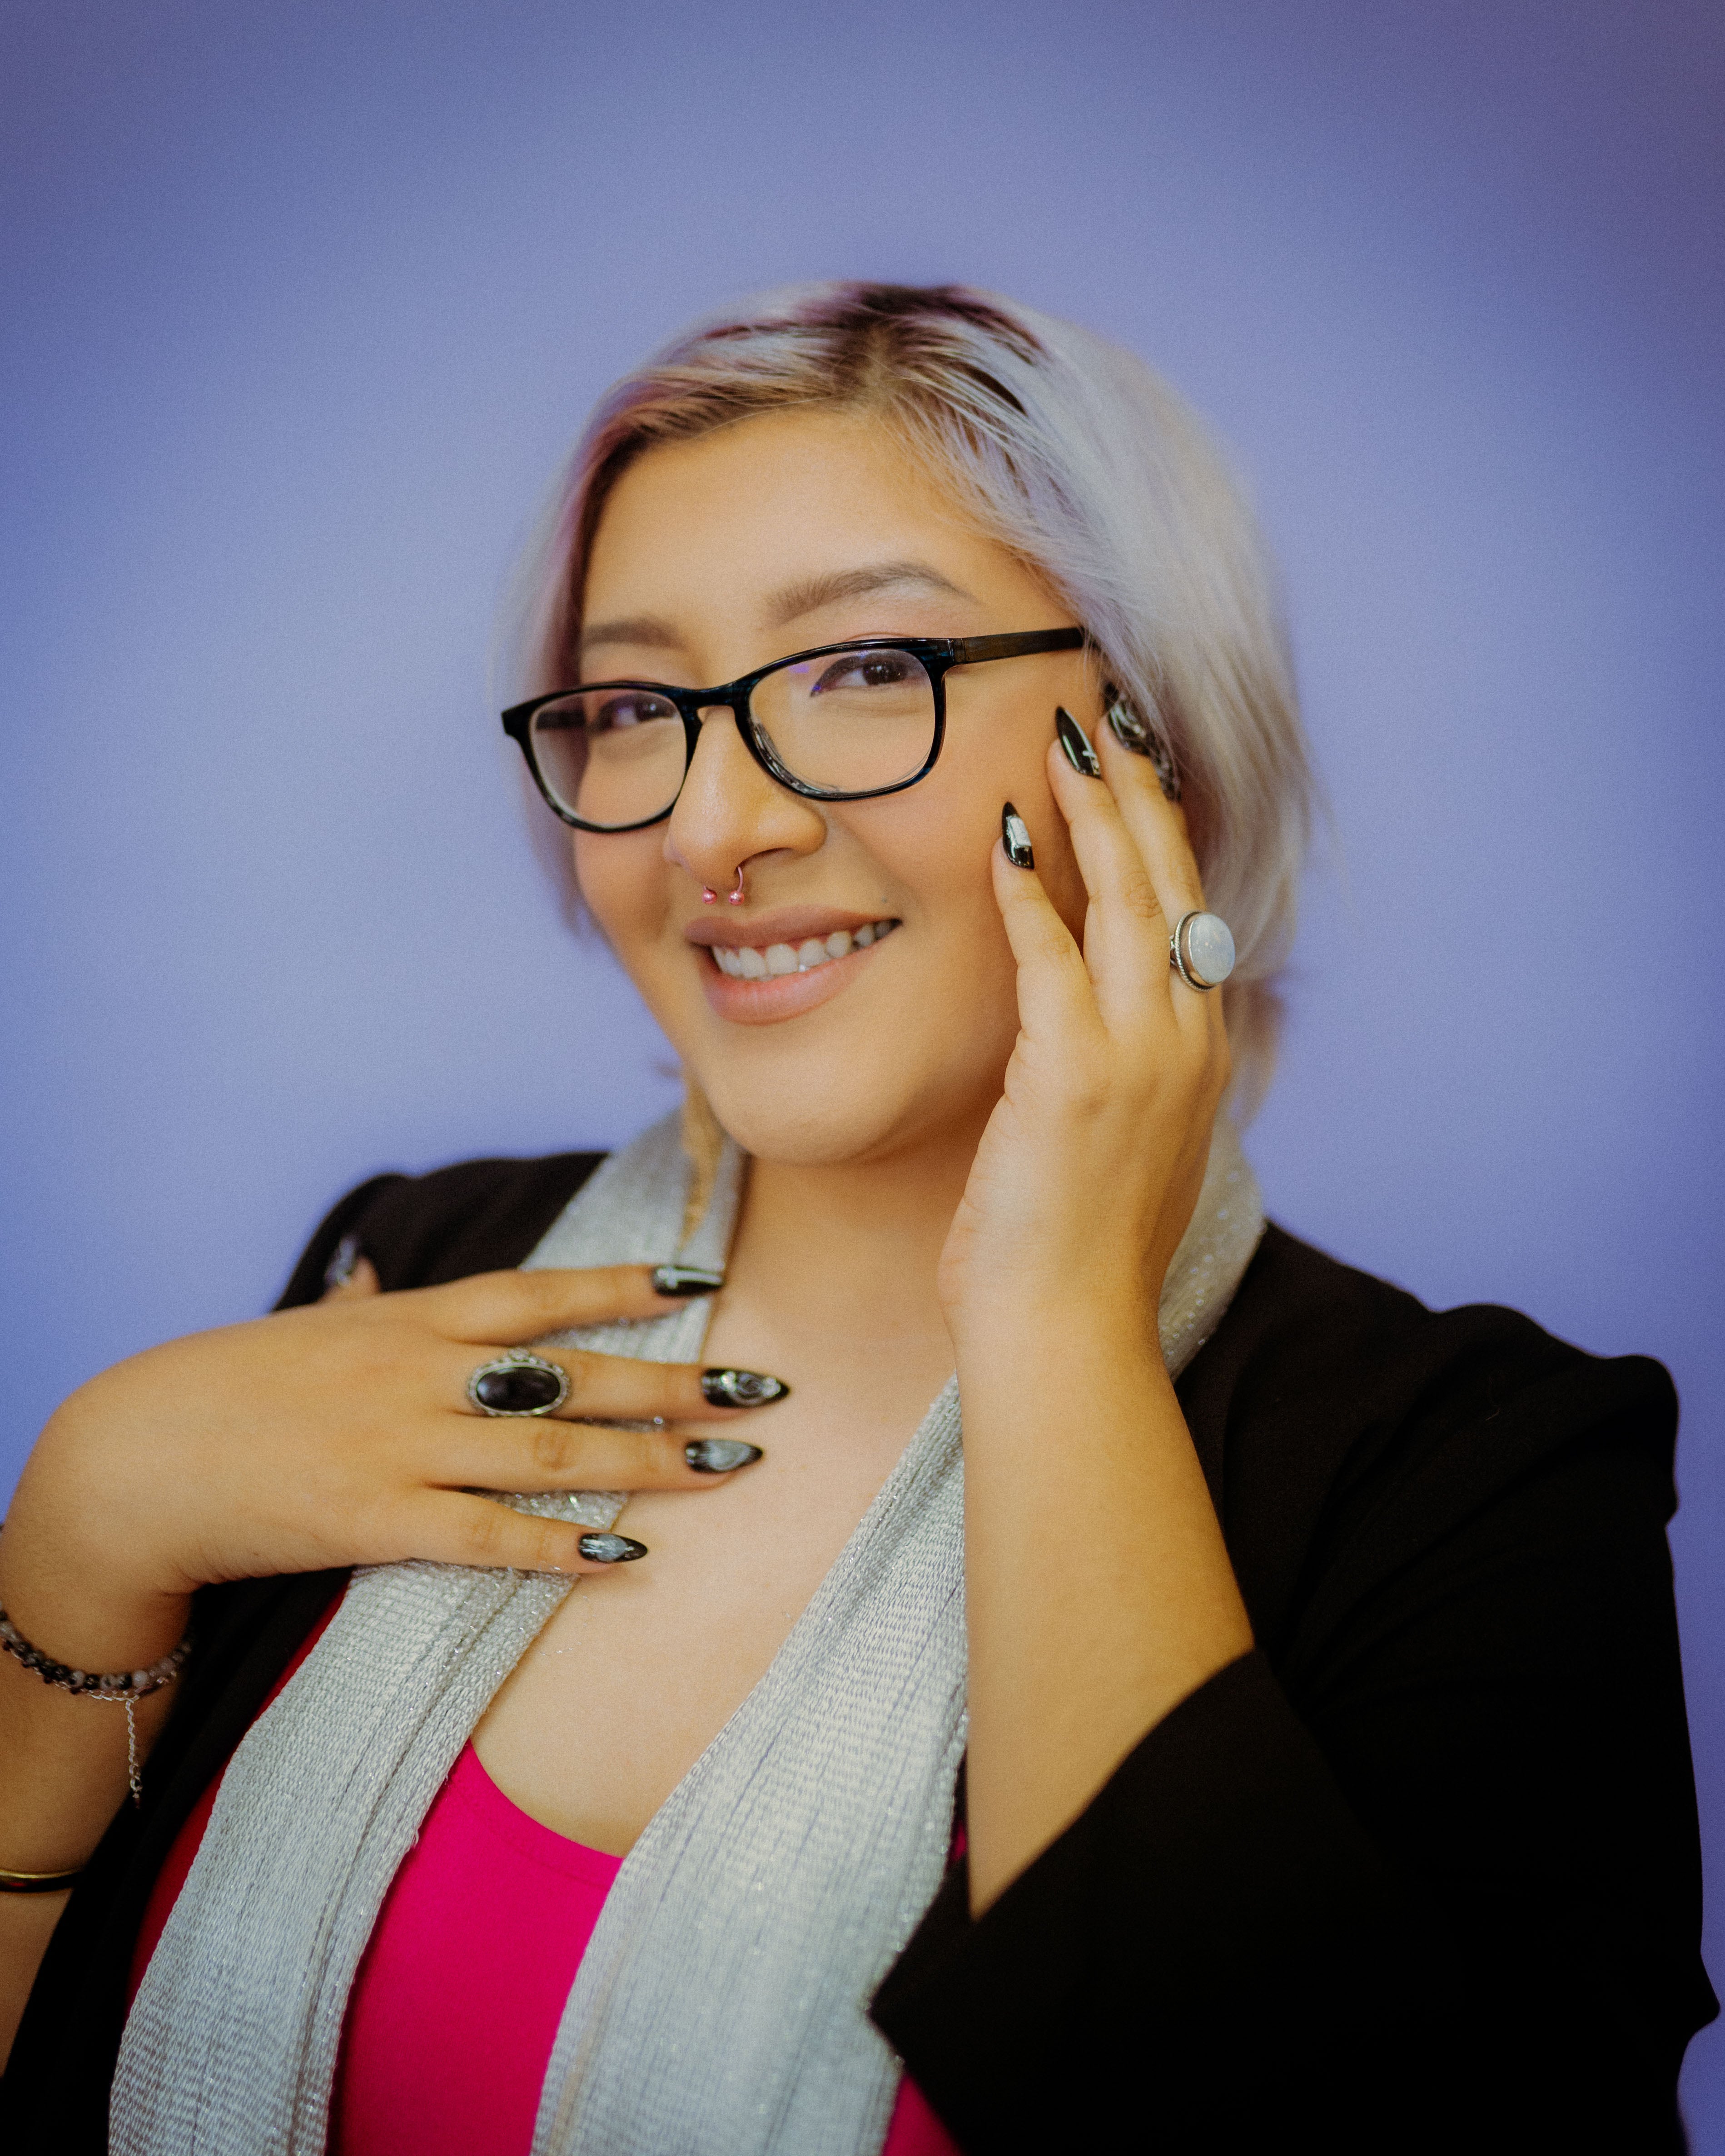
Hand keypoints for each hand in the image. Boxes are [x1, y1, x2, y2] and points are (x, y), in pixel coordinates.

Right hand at [0, 1265, 778, 1667]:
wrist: (137, 1457)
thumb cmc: (232, 1389)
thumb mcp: (316, 1327)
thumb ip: (371, 1308)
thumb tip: (384, 1277)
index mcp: (414, 1320)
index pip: (543, 1292)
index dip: (628, 1285)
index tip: (707, 1278)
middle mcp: (423, 1373)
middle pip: (576, 1374)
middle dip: (678, 1383)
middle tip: (764, 1392)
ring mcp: (403, 1446)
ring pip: (552, 1451)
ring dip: (650, 1461)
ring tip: (732, 1467)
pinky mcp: (377, 1521)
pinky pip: (489, 1536)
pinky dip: (561, 1544)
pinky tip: (627, 1552)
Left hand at [937, 713, 1230, 1345]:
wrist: (1067, 1327)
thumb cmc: (1076, 1245)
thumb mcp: (1124, 1139)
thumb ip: (1125, 1064)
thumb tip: (1096, 1010)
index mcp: (1200, 1053)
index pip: (1187, 911)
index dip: (1162, 830)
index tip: (1135, 766)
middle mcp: (1187, 1041)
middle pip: (1168, 886)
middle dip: (1137, 794)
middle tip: (1103, 718)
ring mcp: (1141, 1056)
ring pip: (1125, 903)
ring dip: (1092, 816)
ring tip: (1062, 745)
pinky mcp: (1076, 1075)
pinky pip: (1051, 957)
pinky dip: (1029, 892)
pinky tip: (1005, 836)